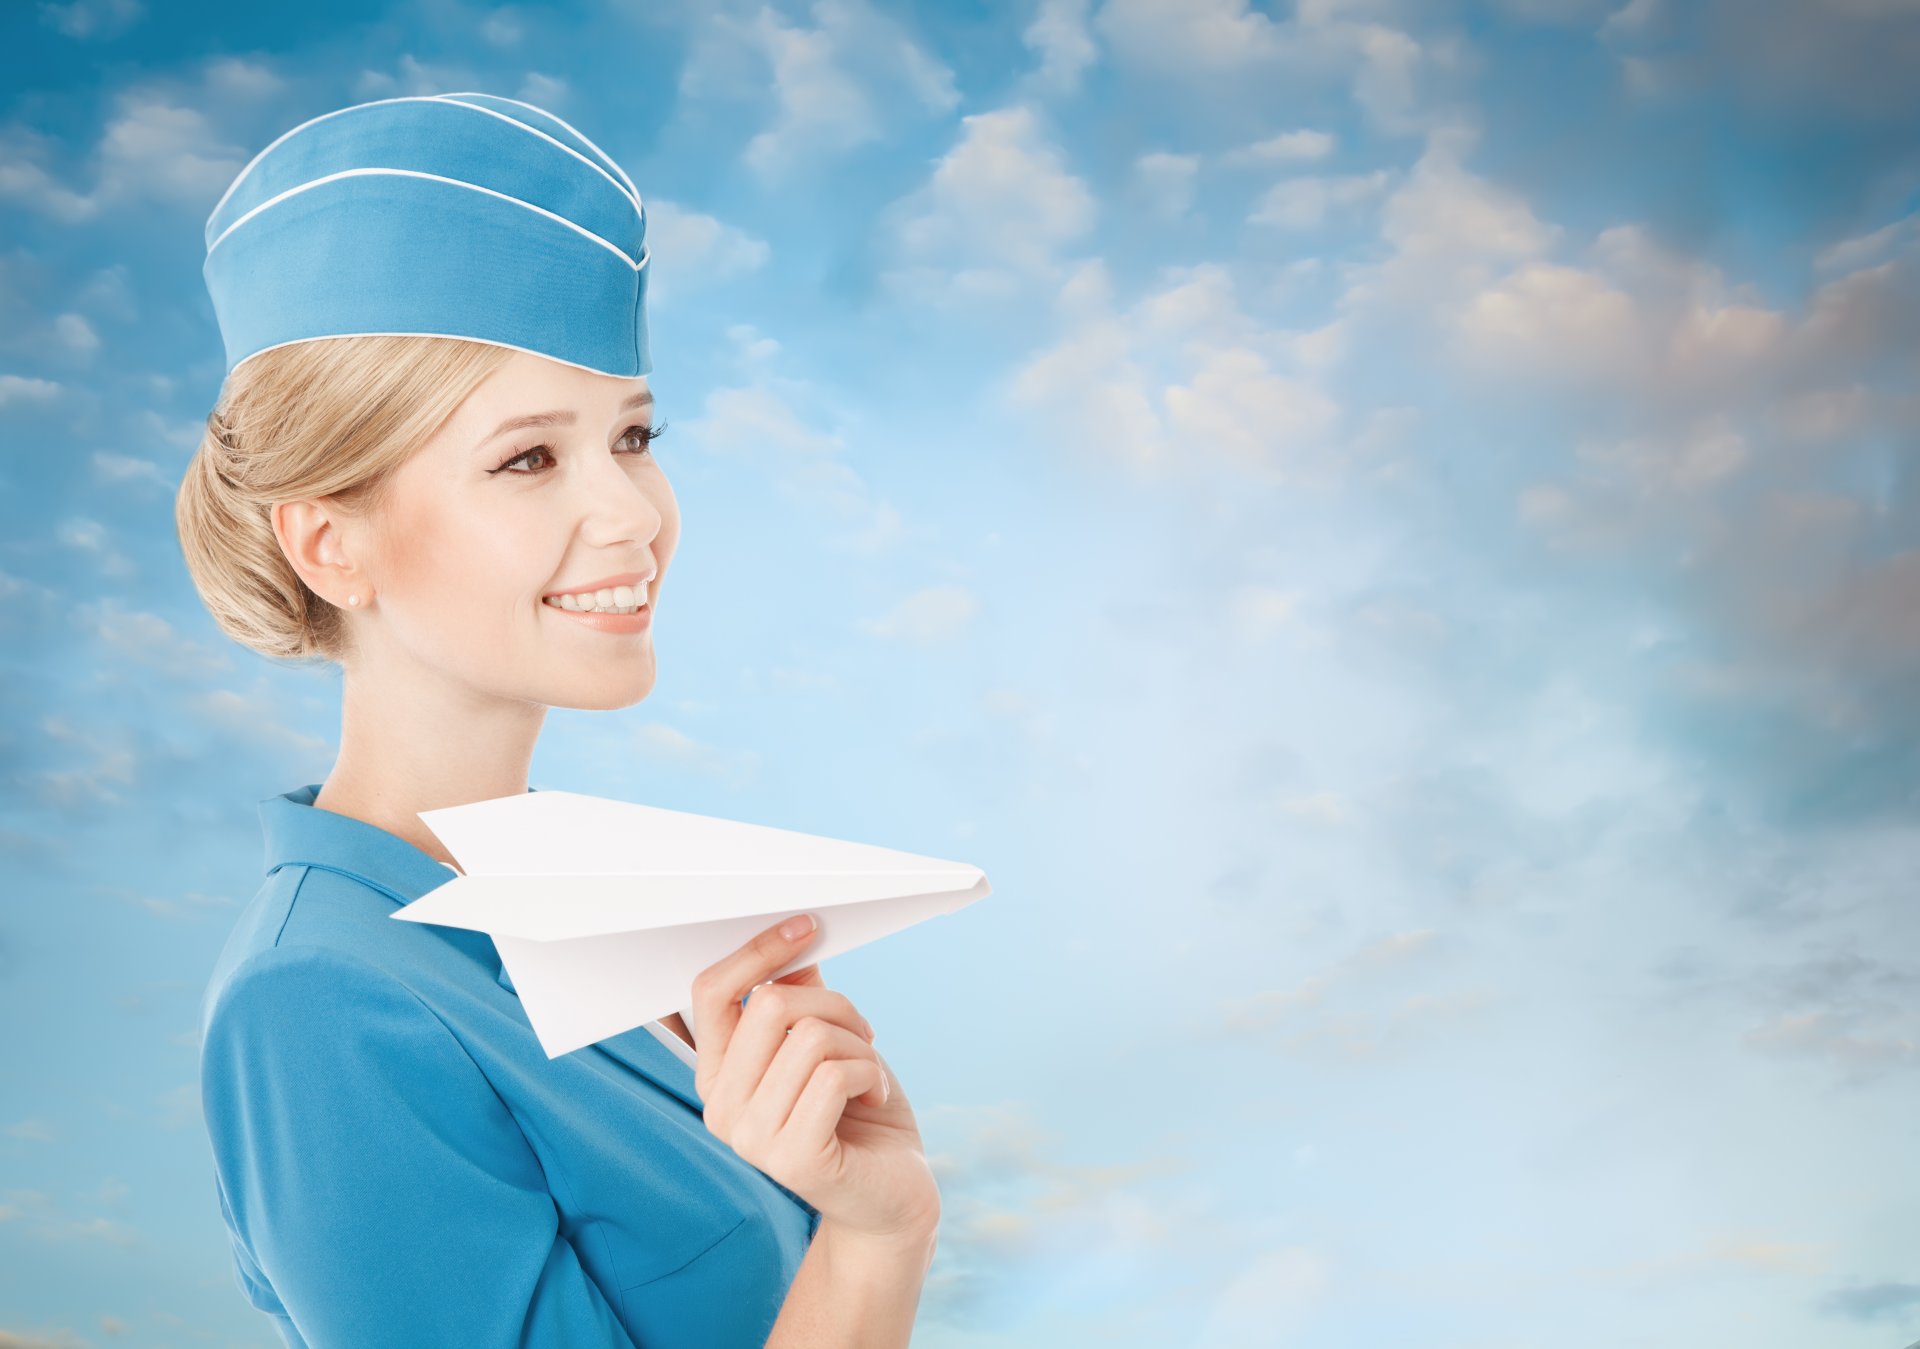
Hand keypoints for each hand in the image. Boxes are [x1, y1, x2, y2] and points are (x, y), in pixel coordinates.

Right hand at [688, 914, 940, 1244]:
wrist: (891, 1197)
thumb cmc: (857, 1115)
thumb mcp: (826, 1042)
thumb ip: (799, 996)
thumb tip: (793, 935)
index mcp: (717, 1075)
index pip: (710, 992)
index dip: (758, 951)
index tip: (806, 926)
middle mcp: (720, 1108)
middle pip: (769, 1004)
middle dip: (834, 1004)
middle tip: (860, 1032)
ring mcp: (751, 1139)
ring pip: (809, 1036)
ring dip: (858, 1045)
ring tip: (868, 1073)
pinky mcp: (793, 1159)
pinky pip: (833, 1074)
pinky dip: (870, 1074)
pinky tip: (874, 1096)